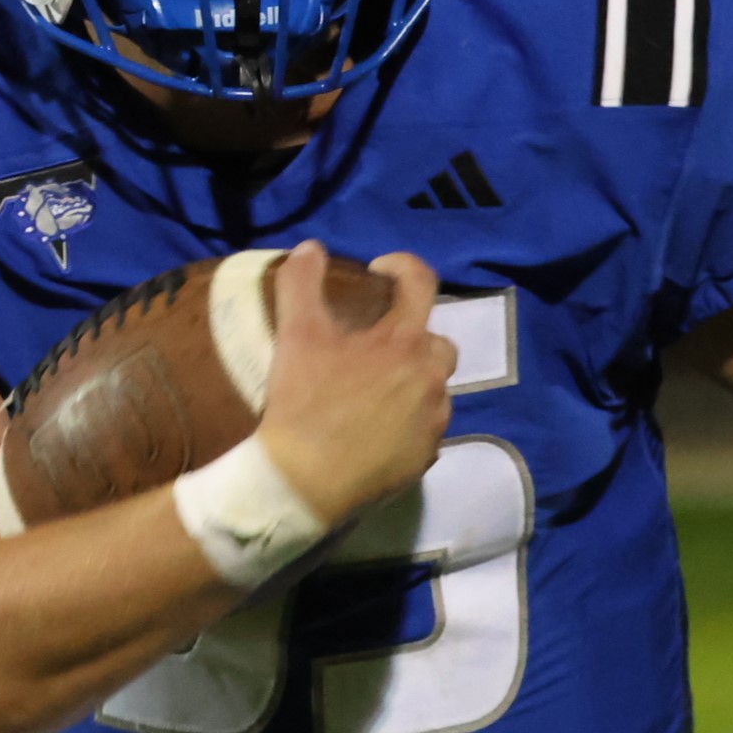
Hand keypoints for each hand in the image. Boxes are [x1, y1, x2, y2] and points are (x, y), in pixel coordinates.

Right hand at [257, 242, 455, 523]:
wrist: (305, 483)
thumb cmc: (303, 405)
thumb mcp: (296, 337)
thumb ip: (301, 283)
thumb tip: (310, 248)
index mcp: (404, 343)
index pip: (421, 284)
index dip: (403, 267)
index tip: (379, 273)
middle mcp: (430, 380)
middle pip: (437, 344)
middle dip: (412, 338)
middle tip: (374, 348)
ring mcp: (432, 422)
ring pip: (434, 389)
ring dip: (412, 383)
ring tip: (374, 392)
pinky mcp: (425, 458)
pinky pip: (426, 429)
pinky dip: (408, 422)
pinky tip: (376, 430)